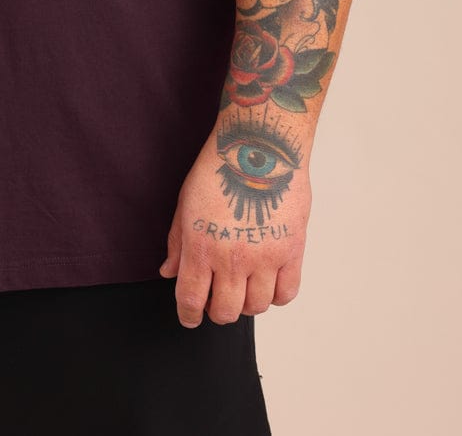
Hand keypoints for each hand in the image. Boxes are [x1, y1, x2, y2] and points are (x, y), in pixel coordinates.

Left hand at [159, 134, 309, 326]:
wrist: (259, 145)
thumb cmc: (219, 167)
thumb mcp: (185, 202)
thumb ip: (178, 242)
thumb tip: (169, 273)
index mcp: (201, 246)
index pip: (191, 300)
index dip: (189, 316)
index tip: (190, 316)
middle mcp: (232, 258)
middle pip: (225, 312)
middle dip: (218, 310)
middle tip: (219, 296)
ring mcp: (264, 257)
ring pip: (256, 307)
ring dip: (247, 302)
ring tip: (244, 283)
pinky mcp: (292, 251)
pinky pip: (286, 294)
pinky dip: (276, 294)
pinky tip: (268, 279)